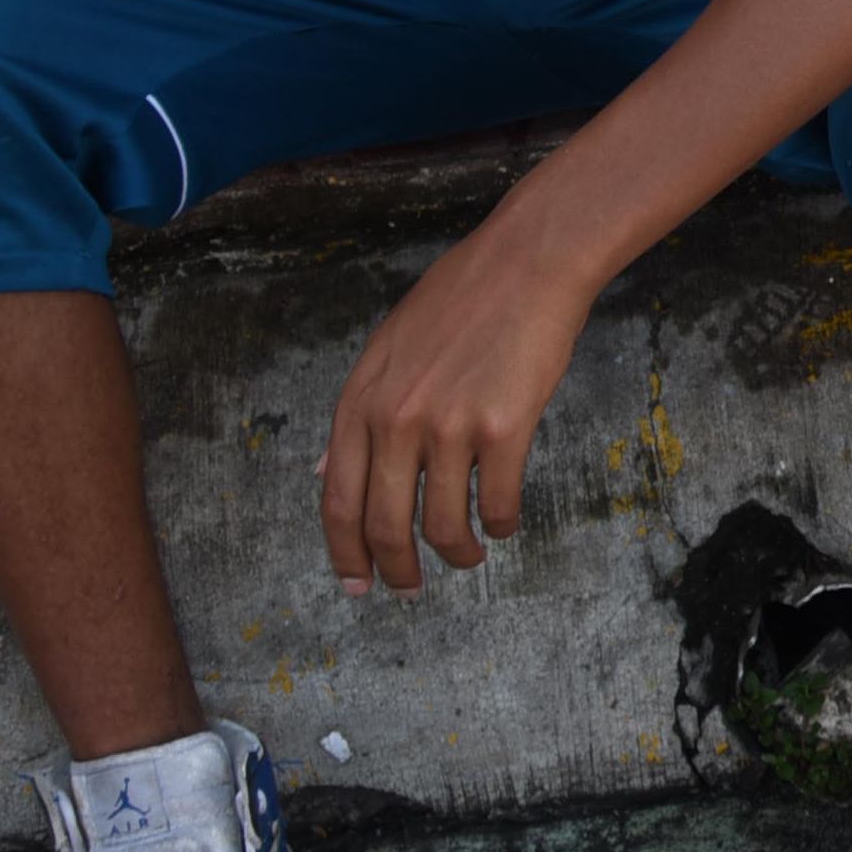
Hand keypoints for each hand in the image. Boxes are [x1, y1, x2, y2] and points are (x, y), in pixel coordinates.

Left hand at [320, 218, 593, 593]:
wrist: (528, 261)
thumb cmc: (463, 297)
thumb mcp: (387, 348)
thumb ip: (355, 413)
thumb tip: (322, 471)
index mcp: (361, 401)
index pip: (336, 502)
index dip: (344, 555)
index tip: (357, 584)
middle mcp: (396, 420)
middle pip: (383, 526)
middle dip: (396, 571)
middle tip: (409, 590)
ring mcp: (449, 426)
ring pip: (442, 525)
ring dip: (457, 555)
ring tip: (470, 557)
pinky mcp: (504, 429)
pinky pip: (497, 502)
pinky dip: (501, 524)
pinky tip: (505, 523)